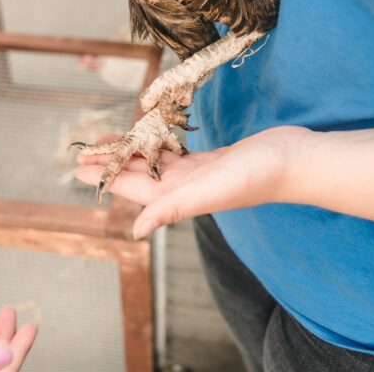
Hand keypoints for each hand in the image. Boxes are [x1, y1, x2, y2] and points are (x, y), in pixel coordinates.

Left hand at [75, 126, 310, 238]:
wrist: (295, 160)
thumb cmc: (257, 175)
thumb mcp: (210, 190)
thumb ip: (172, 209)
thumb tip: (135, 232)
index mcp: (179, 196)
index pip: (132, 187)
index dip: (103, 176)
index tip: (77, 166)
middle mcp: (185, 187)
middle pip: (137, 174)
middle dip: (110, 163)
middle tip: (83, 151)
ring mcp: (198, 174)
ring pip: (154, 163)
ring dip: (131, 153)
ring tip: (109, 142)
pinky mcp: (212, 161)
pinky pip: (174, 154)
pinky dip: (158, 147)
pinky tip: (150, 141)